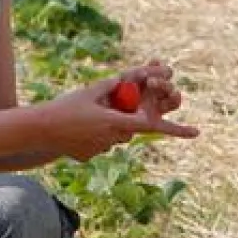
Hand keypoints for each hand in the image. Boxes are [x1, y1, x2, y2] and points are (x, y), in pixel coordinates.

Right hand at [45, 61, 197, 161]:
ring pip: (112, 137)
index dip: (175, 129)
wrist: (40, 129)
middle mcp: (112, 138)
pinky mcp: (88, 156)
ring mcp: (100, 149)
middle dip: (120, 118)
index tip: (196, 132)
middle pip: (127, 128)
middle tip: (100, 109)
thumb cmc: (65, 107)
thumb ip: (111, 87)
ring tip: (80, 118)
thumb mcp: (90, 91)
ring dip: (104, 127)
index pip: (150, 125)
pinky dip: (89, 137)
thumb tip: (125, 82)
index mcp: (116, 122)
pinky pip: (97, 144)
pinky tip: (72, 131)